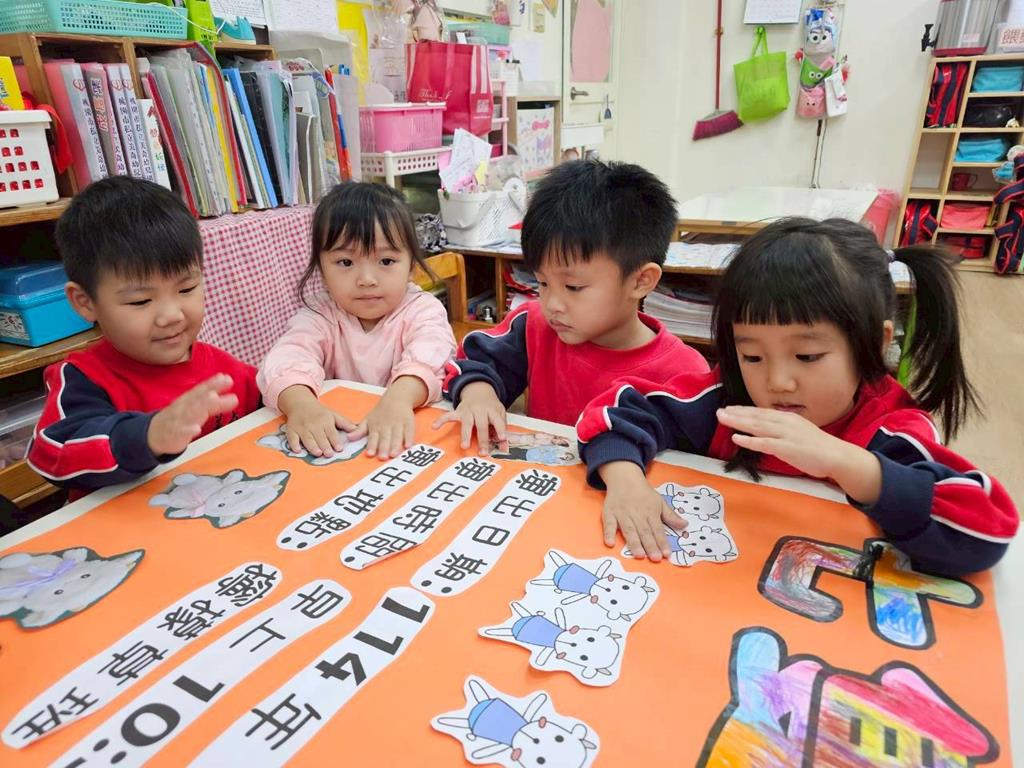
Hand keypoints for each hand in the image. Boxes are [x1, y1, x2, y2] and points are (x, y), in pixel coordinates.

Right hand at [148, 374, 238, 455]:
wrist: (155, 434)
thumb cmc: (178, 417)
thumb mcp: (195, 406)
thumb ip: (214, 400)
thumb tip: (231, 389)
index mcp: (190, 399)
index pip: (202, 389)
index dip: (213, 383)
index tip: (226, 378)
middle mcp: (184, 407)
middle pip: (198, 399)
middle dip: (209, 392)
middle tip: (222, 386)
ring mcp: (179, 420)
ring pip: (191, 413)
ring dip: (202, 406)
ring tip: (214, 399)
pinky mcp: (175, 434)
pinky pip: (181, 432)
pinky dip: (189, 430)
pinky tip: (196, 429)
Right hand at [278, 385, 356, 457]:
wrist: (300, 404)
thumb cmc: (319, 412)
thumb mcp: (333, 415)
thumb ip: (344, 423)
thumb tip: (356, 430)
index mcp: (325, 420)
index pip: (331, 432)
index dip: (335, 441)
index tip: (339, 448)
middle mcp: (314, 424)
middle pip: (320, 436)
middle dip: (325, 445)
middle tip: (329, 454)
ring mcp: (302, 427)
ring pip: (307, 438)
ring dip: (312, 446)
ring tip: (318, 453)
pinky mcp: (292, 430)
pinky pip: (292, 438)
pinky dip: (294, 444)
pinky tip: (297, 450)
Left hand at [348, 387, 417, 459]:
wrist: (396, 397)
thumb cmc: (380, 412)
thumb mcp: (368, 420)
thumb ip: (359, 431)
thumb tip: (348, 438)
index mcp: (375, 426)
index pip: (373, 438)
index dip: (371, 446)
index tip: (369, 454)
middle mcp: (386, 425)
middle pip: (385, 438)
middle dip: (383, 448)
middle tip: (382, 457)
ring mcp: (398, 423)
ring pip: (397, 436)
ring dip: (395, 445)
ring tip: (393, 454)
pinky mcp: (408, 422)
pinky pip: (409, 431)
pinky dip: (409, 438)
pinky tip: (408, 446)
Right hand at [431, 381, 506, 454]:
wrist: (479, 391)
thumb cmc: (490, 407)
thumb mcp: (500, 414)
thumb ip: (502, 429)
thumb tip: (504, 447)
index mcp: (492, 410)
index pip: (497, 420)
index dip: (500, 429)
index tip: (502, 438)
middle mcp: (480, 410)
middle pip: (481, 424)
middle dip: (482, 439)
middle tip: (483, 452)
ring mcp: (468, 411)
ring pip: (467, 423)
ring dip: (466, 435)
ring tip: (465, 446)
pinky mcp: (458, 411)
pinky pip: (448, 415)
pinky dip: (441, 421)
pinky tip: (435, 427)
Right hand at [598, 461, 686, 562]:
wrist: (624, 478)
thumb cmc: (644, 493)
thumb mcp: (660, 502)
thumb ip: (671, 516)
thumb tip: (685, 525)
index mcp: (651, 512)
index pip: (658, 529)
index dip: (662, 542)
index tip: (667, 554)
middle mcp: (637, 514)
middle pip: (644, 532)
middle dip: (650, 545)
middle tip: (655, 558)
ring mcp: (622, 514)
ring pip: (629, 530)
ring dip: (634, 543)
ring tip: (639, 555)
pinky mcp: (609, 513)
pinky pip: (608, 524)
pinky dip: (609, 533)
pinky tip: (610, 543)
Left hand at [717, 406, 881, 503]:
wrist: (837, 456)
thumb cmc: (818, 447)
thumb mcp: (799, 432)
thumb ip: (783, 430)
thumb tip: (767, 430)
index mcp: (788, 418)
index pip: (761, 412)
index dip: (744, 410)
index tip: (729, 408)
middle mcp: (785, 423)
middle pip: (756, 416)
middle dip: (736, 413)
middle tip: (719, 411)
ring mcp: (786, 434)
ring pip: (757, 426)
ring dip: (738, 422)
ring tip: (722, 419)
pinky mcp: (787, 448)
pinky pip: (764, 443)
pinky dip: (749, 440)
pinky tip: (736, 438)